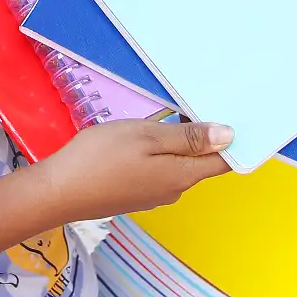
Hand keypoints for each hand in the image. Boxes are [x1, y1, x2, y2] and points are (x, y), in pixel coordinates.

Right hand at [32, 119, 232, 221]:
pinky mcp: (134, 193)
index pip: (224, 162)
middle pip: (201, 161)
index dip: (235, 141)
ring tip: (168, 113)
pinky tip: (141, 135)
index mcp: (182, 175)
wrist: (56, 192)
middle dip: (204, 135)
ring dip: (177, 141)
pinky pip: (158, 169)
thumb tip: (230, 136)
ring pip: (177, 164)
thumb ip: (188, 138)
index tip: (239, 115)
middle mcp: (174, 190)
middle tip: (199, 101)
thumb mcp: (147, 137)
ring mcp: (153, 194)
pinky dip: (158, 151)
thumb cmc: (101, 158)